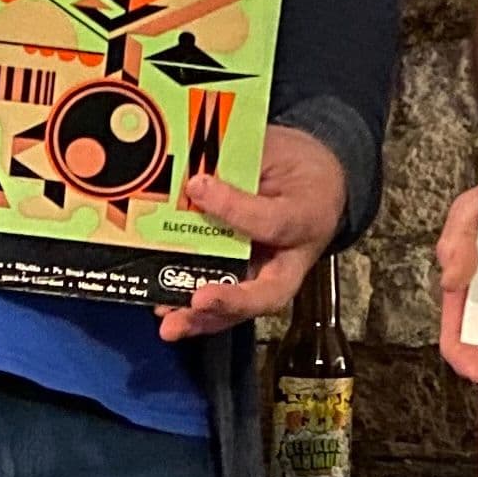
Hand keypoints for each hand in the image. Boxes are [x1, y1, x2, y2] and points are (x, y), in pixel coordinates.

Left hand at [157, 128, 347, 341]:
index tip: (198, 187)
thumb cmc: (297, 169)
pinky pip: (219, 304)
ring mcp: (263, 277)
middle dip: (228, 302)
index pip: (274, 222)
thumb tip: (194, 177)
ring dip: (201, 319)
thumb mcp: (278, 152)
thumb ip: (241, 163)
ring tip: (170, 324)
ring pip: (238, 310)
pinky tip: (163, 310)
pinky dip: (191, 311)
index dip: (237, 209)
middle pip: (263, 294)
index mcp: (305, 220)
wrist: (314, 184)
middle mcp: (287, 261)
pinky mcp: (241, 282)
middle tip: (199, 302)